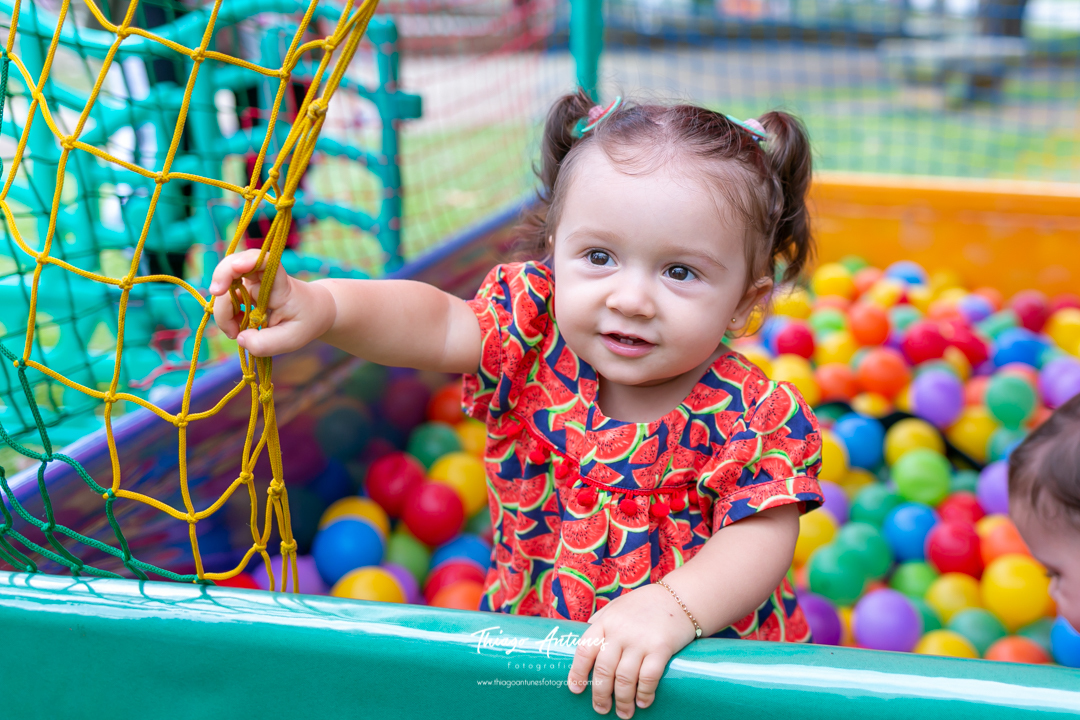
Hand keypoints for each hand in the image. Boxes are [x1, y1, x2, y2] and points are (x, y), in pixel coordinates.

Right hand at [208, 248, 333, 356]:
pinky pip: (226, 298)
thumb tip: (239, 338)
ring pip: (225, 286)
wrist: (312, 312)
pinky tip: (236, 329)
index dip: (249, 259)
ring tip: (235, 333)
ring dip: (223, 311)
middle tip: (228, 323)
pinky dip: (225, 315)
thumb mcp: (292, 339)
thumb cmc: (305, 321)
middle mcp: (263, 279)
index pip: (266, 262)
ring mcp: (251, 284)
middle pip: (234, 267)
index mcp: (280, 285)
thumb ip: (266, 343)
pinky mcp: (244, 291)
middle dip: (222, 289)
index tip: (237, 268)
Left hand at [567, 584, 696, 717]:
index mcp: (606, 621)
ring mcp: (640, 640)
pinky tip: (643, 702)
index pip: (584, 650)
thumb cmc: (645, 605)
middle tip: (601, 709)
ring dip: (623, 700)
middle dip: (600, 694)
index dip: (577, 673)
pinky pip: (648, 677)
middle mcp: (620, 631)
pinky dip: (644, 694)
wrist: (680, 597)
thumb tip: (585, 636)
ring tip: (624, 713)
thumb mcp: (617, 607)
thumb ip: (601, 620)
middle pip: (603, 670)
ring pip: (624, 678)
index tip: (575, 690)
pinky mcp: (661, 647)